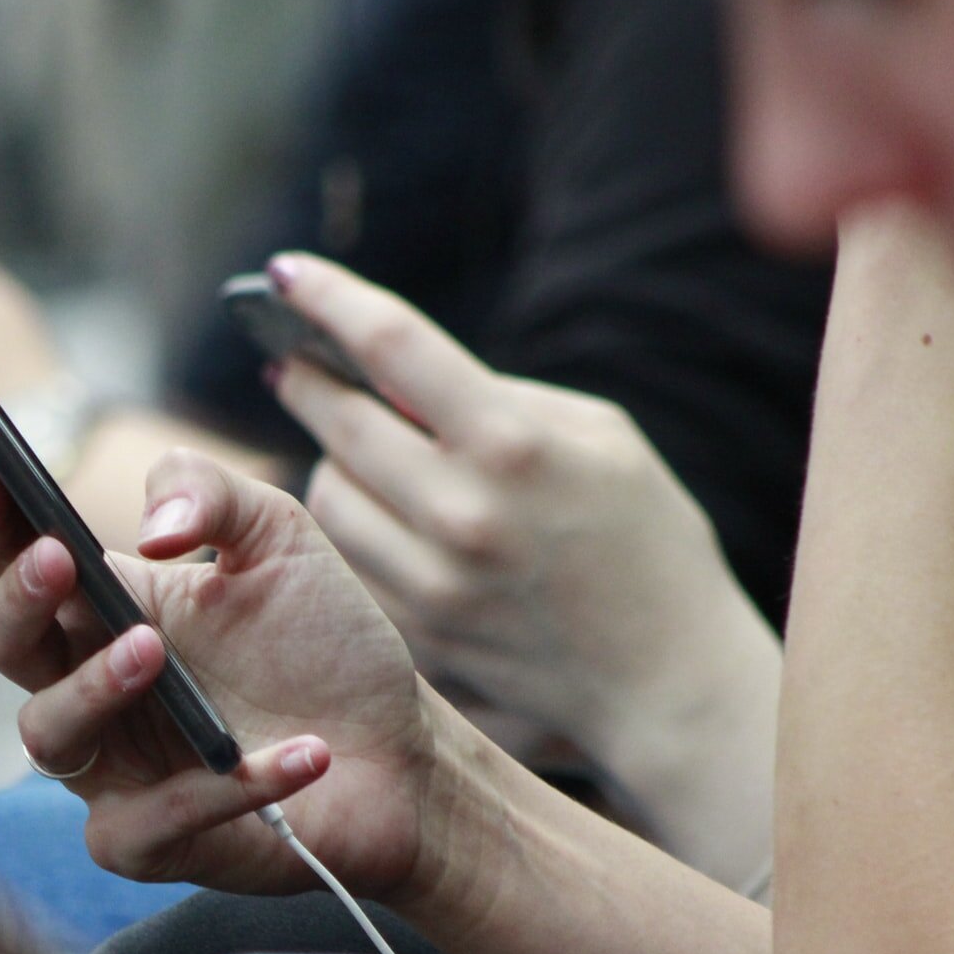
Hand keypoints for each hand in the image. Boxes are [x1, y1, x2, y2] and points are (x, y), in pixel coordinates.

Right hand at [0, 444, 468, 899]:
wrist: (403, 754)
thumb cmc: (326, 645)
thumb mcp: (280, 538)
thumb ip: (210, 491)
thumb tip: (150, 524)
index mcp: (106, 607)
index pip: (17, 560)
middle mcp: (91, 685)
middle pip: (4, 644)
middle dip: (17, 600)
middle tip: (58, 560)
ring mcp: (113, 768)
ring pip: (47, 733)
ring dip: (93, 687)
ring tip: (154, 649)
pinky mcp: (152, 842)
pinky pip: (150, 822)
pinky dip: (223, 788)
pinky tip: (304, 754)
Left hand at [269, 254, 776, 778]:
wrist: (669, 679)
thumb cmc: (648, 541)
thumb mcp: (602, 438)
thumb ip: (501, 399)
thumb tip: (402, 377)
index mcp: (513, 443)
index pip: (390, 344)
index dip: (326, 298)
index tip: (284, 274)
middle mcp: (461, 512)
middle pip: (338, 424)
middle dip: (307, 384)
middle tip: (292, 364)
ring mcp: (432, 583)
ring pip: (327, 498)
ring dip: (330, 463)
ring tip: (352, 448)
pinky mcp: (416, 636)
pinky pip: (349, 562)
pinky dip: (355, 530)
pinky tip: (378, 515)